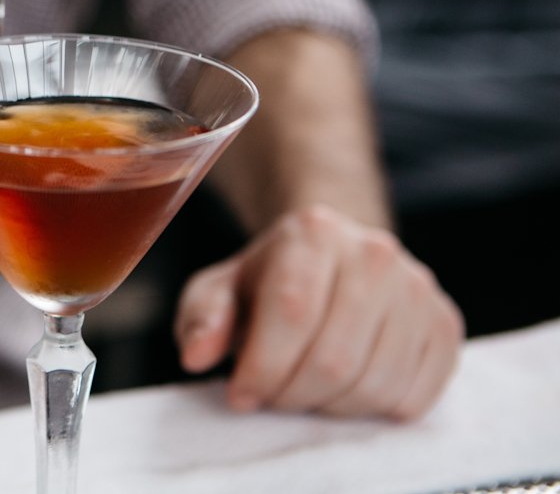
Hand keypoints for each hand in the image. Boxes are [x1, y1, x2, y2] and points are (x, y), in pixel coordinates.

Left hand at [174, 204, 463, 419]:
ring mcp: (419, 287)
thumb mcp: (221, 289)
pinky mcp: (446, 324)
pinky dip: (372, 410)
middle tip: (271, 395)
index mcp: (314, 232)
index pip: (292, 314)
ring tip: (305, 388)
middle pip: (334, 359)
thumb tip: (197, 355)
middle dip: (291, 395)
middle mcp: (374, 252)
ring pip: (374, 384)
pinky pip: (413, 396)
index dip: (263, 368)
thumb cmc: (269, 280)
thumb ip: (203, 318)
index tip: (241, 393)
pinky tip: (345, 387)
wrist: (332, 258)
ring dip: (329, 407)